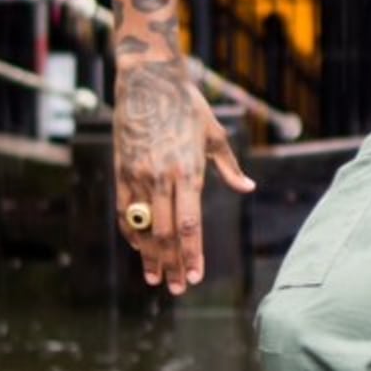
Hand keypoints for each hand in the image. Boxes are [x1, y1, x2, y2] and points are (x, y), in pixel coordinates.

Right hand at [114, 60, 256, 292]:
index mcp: (188, 172)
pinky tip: (138, 249)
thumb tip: (248, 188)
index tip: (194, 277)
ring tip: (155, 279)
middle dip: (172, 264)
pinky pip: (124, 210)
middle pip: (166, 233)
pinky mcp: (121, 171)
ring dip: (149, 256)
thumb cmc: (187, 106)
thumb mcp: (215, 134)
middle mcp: (161, 178)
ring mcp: (138, 176)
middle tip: (176, 289)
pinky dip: (131, 232)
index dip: (191, 254)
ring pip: (142, 226)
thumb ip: (230, 167)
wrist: (147, 81)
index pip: (189, 225)